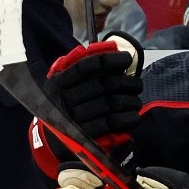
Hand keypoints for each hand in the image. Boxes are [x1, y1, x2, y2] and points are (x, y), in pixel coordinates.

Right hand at [44, 40, 141, 169]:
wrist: (50, 139)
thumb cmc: (64, 105)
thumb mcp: (62, 84)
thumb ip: (80, 67)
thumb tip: (110, 49)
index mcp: (59, 83)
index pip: (86, 67)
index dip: (109, 61)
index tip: (127, 58)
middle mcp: (64, 99)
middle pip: (103, 85)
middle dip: (127, 83)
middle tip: (137, 84)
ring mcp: (74, 118)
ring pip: (111, 104)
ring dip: (130, 102)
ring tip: (136, 101)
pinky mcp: (85, 135)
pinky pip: (111, 123)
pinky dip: (127, 119)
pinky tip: (134, 116)